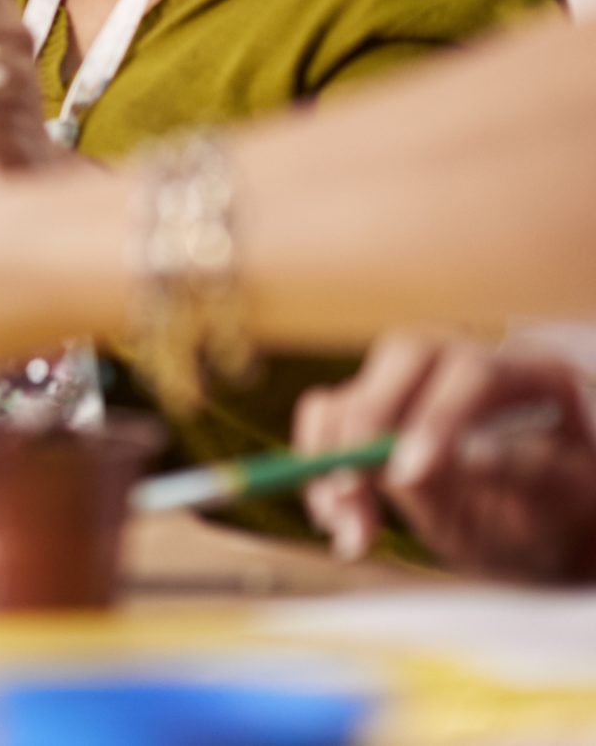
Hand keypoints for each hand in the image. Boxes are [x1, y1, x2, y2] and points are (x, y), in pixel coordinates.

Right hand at [295, 334, 595, 580]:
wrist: (557, 530)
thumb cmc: (571, 515)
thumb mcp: (566, 504)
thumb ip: (518, 478)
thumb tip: (447, 461)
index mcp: (533, 375)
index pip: (475, 375)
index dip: (437, 419)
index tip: (409, 475)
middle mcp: (468, 364)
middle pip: (402, 358)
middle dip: (369, 426)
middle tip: (356, 492)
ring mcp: (416, 386)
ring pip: (353, 393)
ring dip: (333, 460)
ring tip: (346, 527)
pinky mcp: (375, 414)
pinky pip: (326, 423)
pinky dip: (318, 468)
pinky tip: (333, 518)